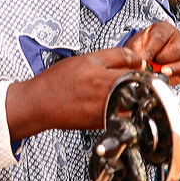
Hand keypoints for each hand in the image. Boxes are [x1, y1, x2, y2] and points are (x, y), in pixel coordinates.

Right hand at [6, 47, 144, 141]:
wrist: (40, 104)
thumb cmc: (57, 82)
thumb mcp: (87, 59)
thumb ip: (115, 57)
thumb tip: (137, 61)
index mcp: (106, 78)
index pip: (138, 70)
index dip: (139, 66)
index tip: (137, 66)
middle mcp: (109, 97)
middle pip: (137, 87)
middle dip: (135, 81)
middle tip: (124, 77)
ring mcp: (107, 112)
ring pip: (131, 101)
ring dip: (129, 94)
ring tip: (114, 89)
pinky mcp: (103, 123)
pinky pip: (119, 112)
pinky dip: (117, 105)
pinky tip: (102, 100)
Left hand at [125, 21, 179, 88]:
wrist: (148, 55)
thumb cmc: (143, 48)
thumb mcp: (135, 46)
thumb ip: (135, 53)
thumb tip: (140, 64)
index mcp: (163, 29)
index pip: (160, 36)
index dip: (151, 49)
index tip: (143, 60)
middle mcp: (179, 39)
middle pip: (179, 47)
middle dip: (166, 59)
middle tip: (155, 67)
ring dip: (179, 68)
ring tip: (166, 74)